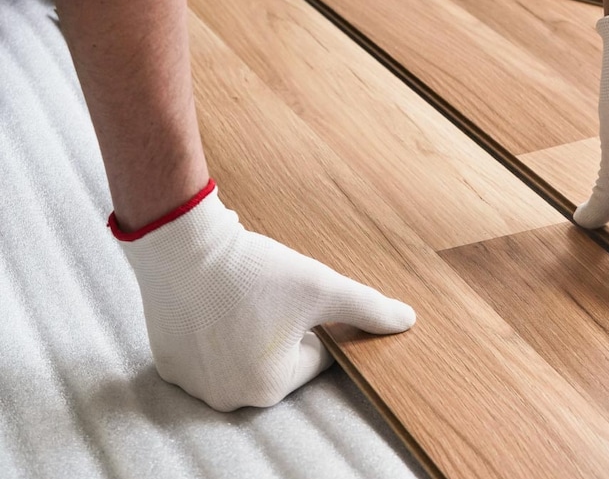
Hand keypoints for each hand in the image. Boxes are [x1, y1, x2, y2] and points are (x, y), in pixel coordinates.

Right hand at [114, 182, 415, 410]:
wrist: (181, 243)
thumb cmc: (253, 269)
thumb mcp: (321, 287)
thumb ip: (367, 308)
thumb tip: (406, 321)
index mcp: (269, 387)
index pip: (318, 358)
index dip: (315, 321)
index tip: (295, 297)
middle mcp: (229, 398)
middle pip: (280, 361)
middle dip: (283, 330)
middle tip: (265, 296)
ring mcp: (194, 384)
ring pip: (245, 355)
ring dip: (251, 331)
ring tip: (239, 298)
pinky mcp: (170, 364)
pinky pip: (210, 351)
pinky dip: (217, 330)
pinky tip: (214, 303)